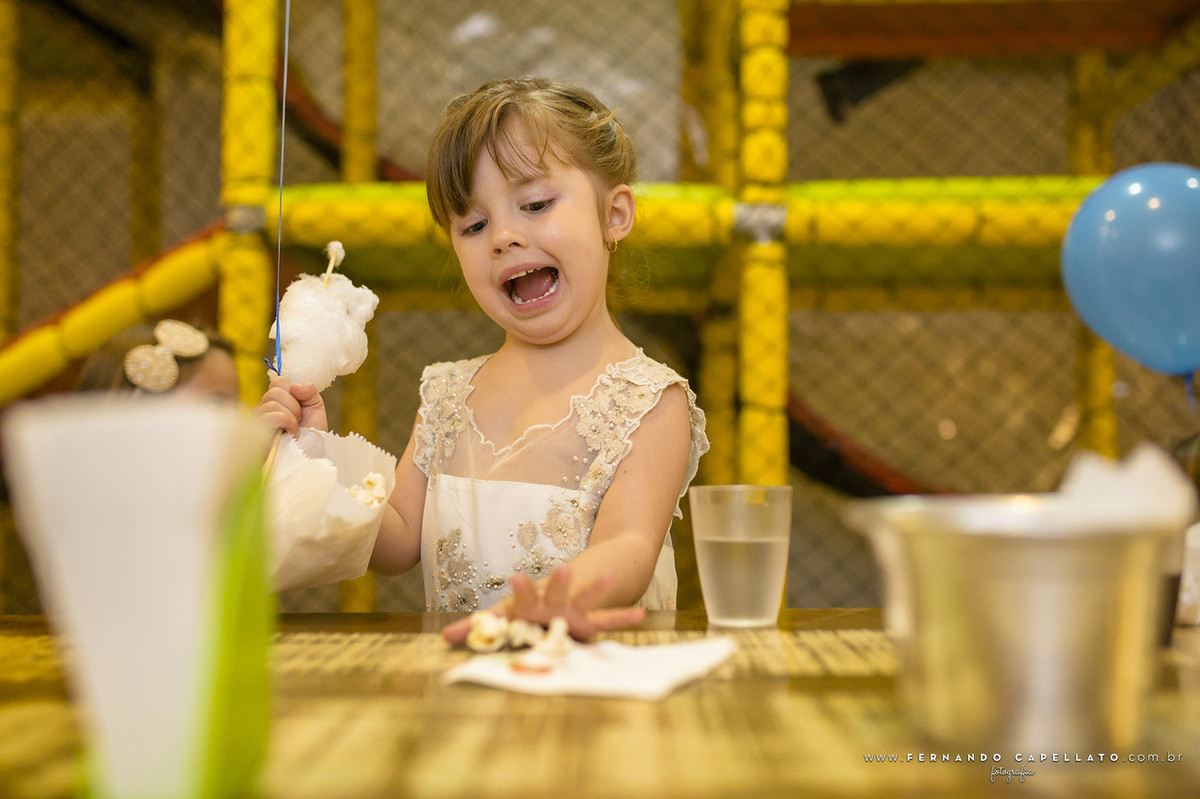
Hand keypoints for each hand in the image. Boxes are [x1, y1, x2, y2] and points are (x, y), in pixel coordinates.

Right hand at [253, 376, 328, 436]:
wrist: (311, 454)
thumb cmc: (311, 433)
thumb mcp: (315, 406)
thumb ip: (309, 390)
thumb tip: (294, 386)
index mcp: (276, 399)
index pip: (278, 382)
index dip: (293, 391)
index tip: (302, 405)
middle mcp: (264, 408)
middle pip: (274, 392)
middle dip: (294, 406)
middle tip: (299, 420)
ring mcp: (258, 421)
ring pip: (271, 404)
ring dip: (291, 416)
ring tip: (295, 428)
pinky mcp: (257, 434)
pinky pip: (268, 417)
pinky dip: (285, 422)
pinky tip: (291, 433)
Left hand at [442, 565, 645, 644]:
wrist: (560, 590)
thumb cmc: (524, 611)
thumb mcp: (500, 618)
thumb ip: (478, 627)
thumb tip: (445, 637)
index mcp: (525, 605)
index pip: (512, 604)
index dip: (511, 597)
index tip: (512, 582)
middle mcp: (549, 603)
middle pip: (549, 594)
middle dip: (554, 586)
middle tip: (563, 571)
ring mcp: (572, 610)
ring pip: (583, 600)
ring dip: (594, 590)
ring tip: (609, 579)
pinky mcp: (588, 622)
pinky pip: (606, 622)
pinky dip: (621, 619)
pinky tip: (640, 616)